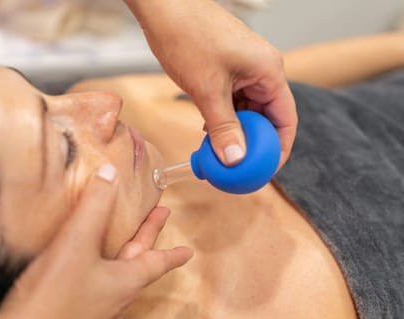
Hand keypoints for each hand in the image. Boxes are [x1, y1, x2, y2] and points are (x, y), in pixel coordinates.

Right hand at [0, 164, 192, 318]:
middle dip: (147, 240)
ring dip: (125, 256)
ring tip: (123, 242)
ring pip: (118, 276)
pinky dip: (101, 269)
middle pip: (138, 263)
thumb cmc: (56, 296)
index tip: (187, 251)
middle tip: (157, 219)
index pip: (157, 262)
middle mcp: (117, 298)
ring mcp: (97, 309)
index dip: (172, 252)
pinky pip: (97, 286)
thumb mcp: (78, 242)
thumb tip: (110, 175)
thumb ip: (94, 206)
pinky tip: (84, 267)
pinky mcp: (76, 314)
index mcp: (126, 281)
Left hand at [125, 0, 296, 168]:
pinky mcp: (228, 69)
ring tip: (219, 152)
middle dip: (253, 143)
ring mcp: (245, 69)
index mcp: (269, 71)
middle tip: (237, 167)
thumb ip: (223, 126)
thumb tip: (235, 159)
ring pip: (247, 110)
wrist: (165, 8)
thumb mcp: (207, 89)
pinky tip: (208, 130)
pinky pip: (233, 100)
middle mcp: (262, 70)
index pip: (285, 119)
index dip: (279, 149)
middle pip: (267, 117)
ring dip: (234, 131)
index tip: (265, 171)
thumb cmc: (188, 37)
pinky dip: (223, 117)